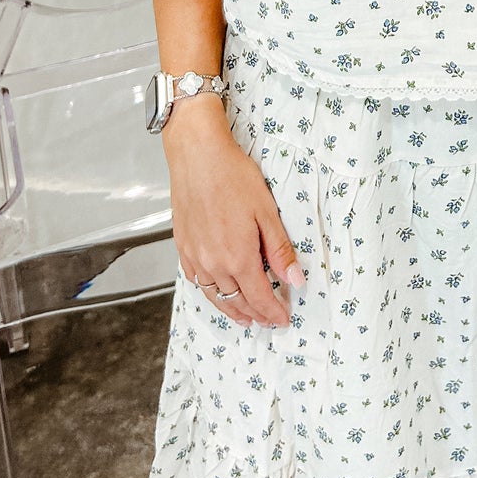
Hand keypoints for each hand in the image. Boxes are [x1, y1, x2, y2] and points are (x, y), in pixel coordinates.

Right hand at [164, 96, 303, 327]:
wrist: (197, 155)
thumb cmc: (232, 176)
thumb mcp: (266, 211)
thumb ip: (279, 249)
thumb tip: (294, 280)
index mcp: (238, 256)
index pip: (260, 296)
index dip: (273, 311)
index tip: (283, 319)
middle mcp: (213, 263)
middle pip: (237, 300)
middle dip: (256, 314)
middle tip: (268, 321)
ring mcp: (194, 256)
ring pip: (215, 296)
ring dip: (232, 310)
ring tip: (245, 318)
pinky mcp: (182, 246)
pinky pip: (196, 281)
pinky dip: (210, 293)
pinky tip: (216, 292)